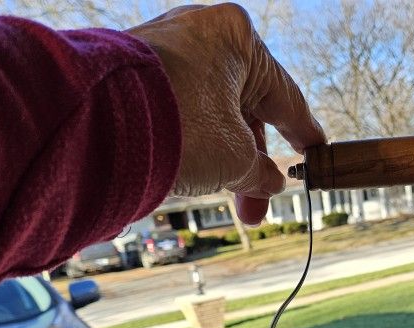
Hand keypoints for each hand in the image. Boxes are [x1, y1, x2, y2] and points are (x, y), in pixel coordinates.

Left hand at [129, 3, 324, 223]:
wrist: (98, 125)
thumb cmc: (179, 128)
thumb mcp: (237, 159)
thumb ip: (261, 172)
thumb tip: (270, 182)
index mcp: (239, 38)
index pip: (285, 96)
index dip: (304, 134)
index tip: (315, 155)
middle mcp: (202, 32)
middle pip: (244, 109)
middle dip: (253, 165)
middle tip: (255, 209)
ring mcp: (165, 50)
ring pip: (212, 113)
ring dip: (224, 161)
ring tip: (225, 200)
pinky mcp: (138, 72)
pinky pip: (182, 111)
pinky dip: (195, 144)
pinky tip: (196, 176)